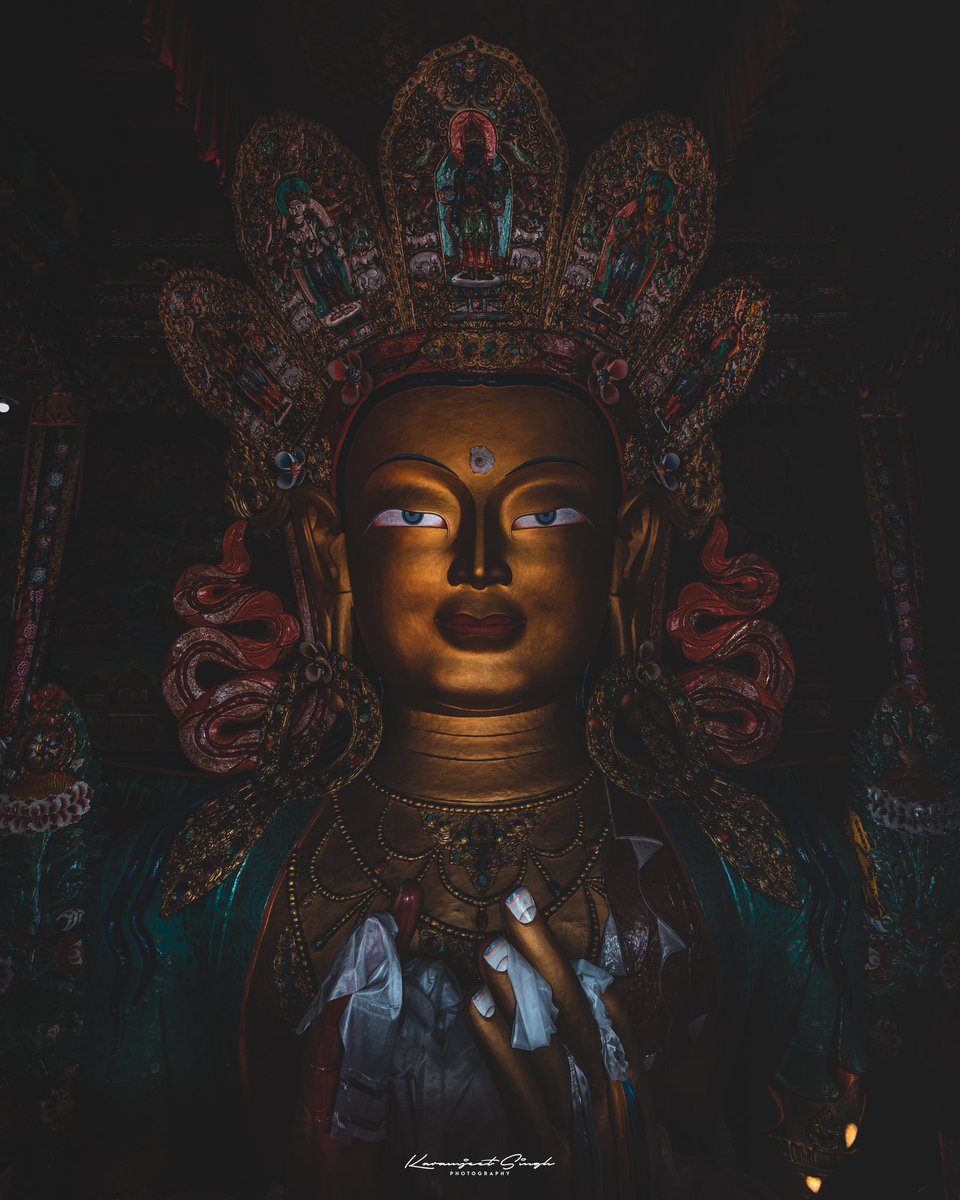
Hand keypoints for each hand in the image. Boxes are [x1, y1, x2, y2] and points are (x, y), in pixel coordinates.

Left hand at [466, 888, 656, 1198]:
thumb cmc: (627, 1176)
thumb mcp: (639, 1127)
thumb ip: (622, 1072)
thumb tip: (599, 1000)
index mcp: (632, 1090)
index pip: (609, 1015)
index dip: (572, 963)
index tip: (539, 916)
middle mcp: (611, 1103)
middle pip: (578, 1015)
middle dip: (544, 955)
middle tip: (515, 902)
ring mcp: (580, 1131)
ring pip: (548, 1046)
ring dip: (515, 990)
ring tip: (489, 944)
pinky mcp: (549, 1161)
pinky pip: (520, 1095)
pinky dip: (497, 1048)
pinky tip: (476, 1007)